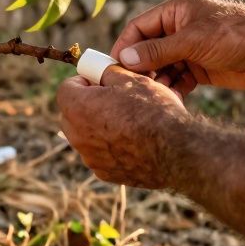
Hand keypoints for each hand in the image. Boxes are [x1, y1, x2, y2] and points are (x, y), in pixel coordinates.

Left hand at [55, 66, 193, 188]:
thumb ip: (107, 73)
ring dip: (99, 126)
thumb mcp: (131, 79)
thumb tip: (100, 72)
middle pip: (72, 113)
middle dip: (87, 104)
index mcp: (77, 108)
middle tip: (113, 100)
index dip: (84, 81)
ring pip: (86, 135)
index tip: (101, 82)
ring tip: (127, 121)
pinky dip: (111, 147)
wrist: (177, 151)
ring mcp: (90, 158)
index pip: (66, 88)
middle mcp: (77, 136)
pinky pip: (100, 154)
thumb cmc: (153, 111)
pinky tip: (133, 141)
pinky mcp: (105, 173)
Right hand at [109, 0, 244, 95]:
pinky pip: (178, 80)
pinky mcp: (200, 69)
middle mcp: (179, 29)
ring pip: (161, 67)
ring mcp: (190, 50)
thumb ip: (158, 50)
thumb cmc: (237, 34)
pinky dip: (171, 89)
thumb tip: (124, 59)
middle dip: (139, 68)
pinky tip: (167, 100)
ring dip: (155, 81)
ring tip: (150, 96)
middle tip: (129, 87)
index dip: (124, 46)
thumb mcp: (193, 40)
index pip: (139, 28)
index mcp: (175, 12)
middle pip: (147, 49)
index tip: (113, 67)